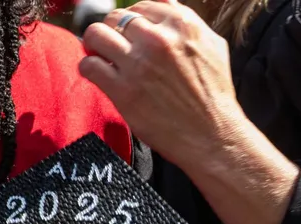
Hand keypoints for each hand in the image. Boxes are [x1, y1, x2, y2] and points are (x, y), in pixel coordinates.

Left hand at [77, 0, 298, 223]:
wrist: (211, 134)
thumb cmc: (213, 94)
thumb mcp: (212, 46)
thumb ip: (188, 24)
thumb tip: (165, 6)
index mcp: (183, 25)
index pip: (141, 7)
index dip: (130, 20)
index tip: (127, 33)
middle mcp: (159, 39)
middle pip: (114, 19)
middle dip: (110, 31)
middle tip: (111, 47)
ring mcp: (138, 63)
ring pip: (96, 35)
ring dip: (93, 45)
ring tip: (100, 57)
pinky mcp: (122, 88)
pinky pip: (89, 64)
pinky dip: (88, 67)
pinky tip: (98, 75)